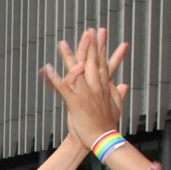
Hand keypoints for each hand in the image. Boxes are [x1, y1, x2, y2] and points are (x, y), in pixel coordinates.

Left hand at [41, 28, 129, 148]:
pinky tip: (47, 68)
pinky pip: (63, 87)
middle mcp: (96, 87)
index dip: (101, 48)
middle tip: (88, 30)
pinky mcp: (75, 103)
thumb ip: (119, 94)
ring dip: (68, 56)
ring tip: (62, 43)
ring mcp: (86, 94)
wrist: (104, 140)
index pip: (102, 63)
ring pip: (76, 71)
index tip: (99, 35)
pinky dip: (54, 77)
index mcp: (104, 87)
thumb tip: (123, 85)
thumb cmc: (108, 125)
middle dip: (89, 45)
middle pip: (92, 62)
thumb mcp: (117, 107)